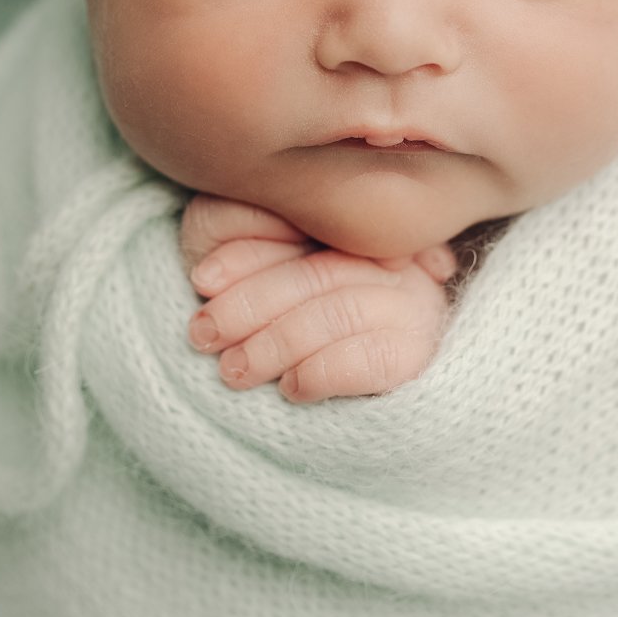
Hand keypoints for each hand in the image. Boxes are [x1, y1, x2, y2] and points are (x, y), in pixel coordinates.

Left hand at [177, 194, 458, 401]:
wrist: (347, 397)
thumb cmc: (276, 322)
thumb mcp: (246, 272)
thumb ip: (234, 244)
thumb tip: (208, 277)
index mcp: (347, 219)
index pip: (303, 222)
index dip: (247, 251)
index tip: (202, 280)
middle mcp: (388, 250)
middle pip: (317, 271)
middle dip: (251, 303)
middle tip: (205, 334)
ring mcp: (411, 297)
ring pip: (339, 311)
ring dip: (276, 344)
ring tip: (233, 371)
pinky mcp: (415, 351)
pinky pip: (372, 358)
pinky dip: (323, 372)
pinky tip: (292, 388)